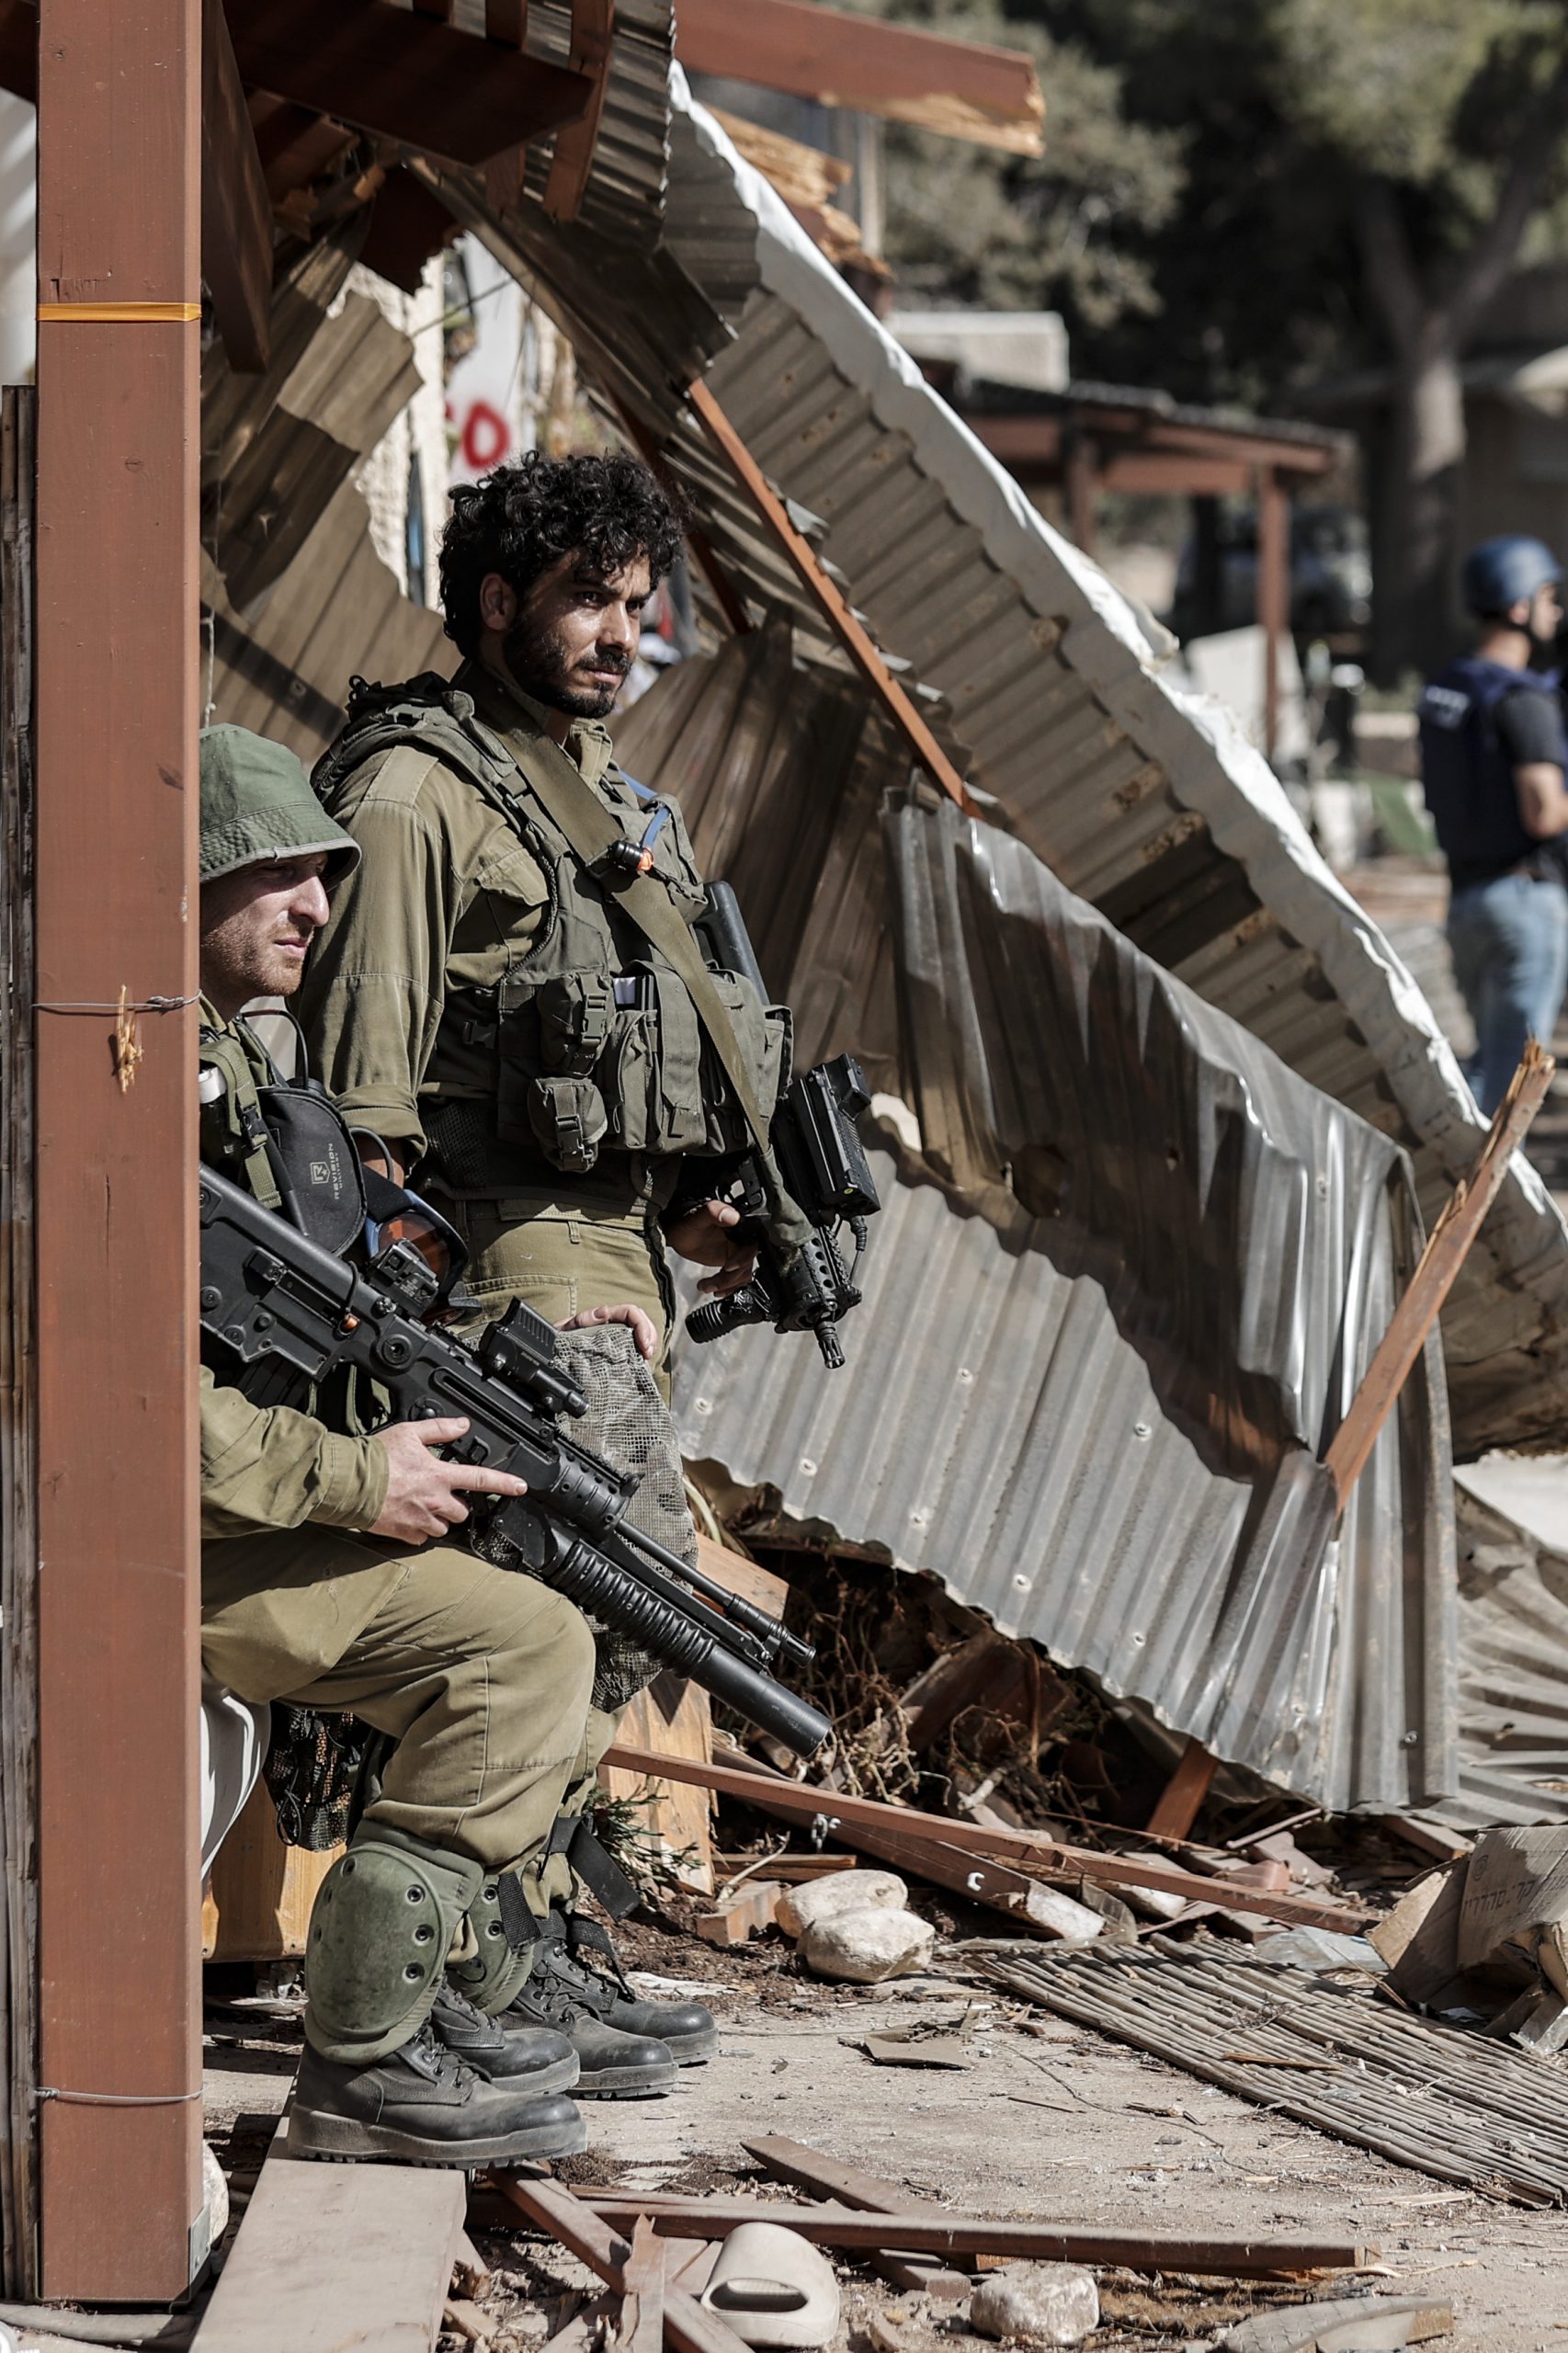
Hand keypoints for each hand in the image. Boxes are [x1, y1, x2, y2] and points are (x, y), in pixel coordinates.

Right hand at [369, 1416, 526, 1545]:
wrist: (348, 1482)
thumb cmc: (376, 1458)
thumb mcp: (410, 1432)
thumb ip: (440, 1429)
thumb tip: (462, 1425)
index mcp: (440, 1476)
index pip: (480, 1479)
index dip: (504, 1483)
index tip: (520, 1487)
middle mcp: (435, 1501)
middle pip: (463, 1511)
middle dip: (457, 1504)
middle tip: (440, 1492)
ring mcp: (421, 1520)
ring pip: (445, 1527)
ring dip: (440, 1517)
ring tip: (423, 1504)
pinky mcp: (405, 1534)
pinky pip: (422, 1538)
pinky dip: (420, 1529)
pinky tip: (409, 1516)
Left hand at [557, 1300, 659, 1360]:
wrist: (550, 1358)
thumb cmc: (556, 1342)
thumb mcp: (564, 1330)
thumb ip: (580, 1320)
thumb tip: (601, 1313)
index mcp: (601, 1317)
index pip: (630, 1312)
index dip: (641, 1325)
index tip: (643, 1345)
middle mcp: (611, 1325)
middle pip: (641, 1321)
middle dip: (649, 1336)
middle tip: (648, 1354)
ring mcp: (615, 1338)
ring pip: (641, 1334)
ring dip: (649, 1344)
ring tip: (646, 1358)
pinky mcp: (617, 1353)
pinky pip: (635, 1350)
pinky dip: (642, 1355)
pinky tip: (641, 1364)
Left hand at [664, 1198, 757, 1298]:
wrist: (677, 1234)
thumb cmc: (685, 1223)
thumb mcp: (697, 1217)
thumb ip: (714, 1212)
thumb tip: (733, 1216)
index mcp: (739, 1226)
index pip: (751, 1245)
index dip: (742, 1258)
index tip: (727, 1267)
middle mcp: (741, 1239)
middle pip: (748, 1262)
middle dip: (731, 1276)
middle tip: (714, 1282)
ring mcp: (737, 1252)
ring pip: (743, 1273)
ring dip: (727, 1284)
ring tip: (706, 1286)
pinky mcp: (732, 1262)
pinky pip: (738, 1279)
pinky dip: (729, 1288)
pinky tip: (717, 1290)